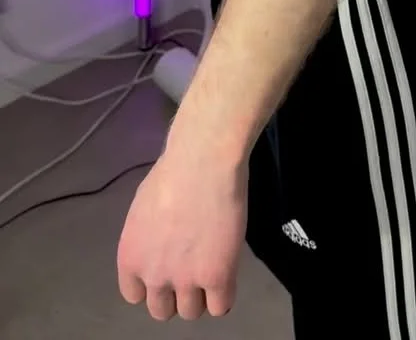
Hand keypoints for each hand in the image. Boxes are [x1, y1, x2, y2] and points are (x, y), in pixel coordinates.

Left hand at [116, 138, 247, 321]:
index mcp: (130, 257)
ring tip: (212, 268)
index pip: (134, 295)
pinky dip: (224, 295)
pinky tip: (227, 272)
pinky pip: (220, 307)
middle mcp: (153, 275)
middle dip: (175, 294)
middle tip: (191, 270)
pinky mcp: (217, 277)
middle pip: (161, 311)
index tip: (166, 270)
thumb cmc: (173, 171)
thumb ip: (148, 237)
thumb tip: (159, 244)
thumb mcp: (143, 208)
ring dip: (201, 295)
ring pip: (191, 312)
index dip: (152, 284)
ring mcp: (185, 279)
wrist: (202, 161)